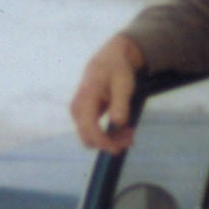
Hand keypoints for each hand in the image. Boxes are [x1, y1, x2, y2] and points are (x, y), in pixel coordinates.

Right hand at [70, 35, 144, 153]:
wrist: (110, 59)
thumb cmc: (117, 69)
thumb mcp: (123, 83)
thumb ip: (120, 103)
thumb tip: (117, 123)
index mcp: (85, 99)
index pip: (89, 128)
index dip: (103, 142)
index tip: (118, 149)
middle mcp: (77, 109)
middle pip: (89, 138)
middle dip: (110, 142)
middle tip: (131, 136)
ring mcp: (79, 113)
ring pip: (91, 138)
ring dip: (111, 140)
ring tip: (131, 133)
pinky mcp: (84, 116)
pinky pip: (94, 132)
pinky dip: (109, 135)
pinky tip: (124, 130)